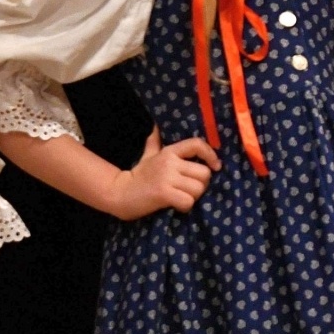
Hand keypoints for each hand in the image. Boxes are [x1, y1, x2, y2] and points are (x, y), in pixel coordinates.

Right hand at [104, 127, 221, 219]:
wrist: (118, 193)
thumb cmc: (138, 176)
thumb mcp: (148, 156)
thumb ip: (154, 142)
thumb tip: (155, 126)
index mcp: (169, 152)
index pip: (197, 144)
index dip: (211, 155)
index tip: (216, 166)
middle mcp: (170, 162)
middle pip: (204, 174)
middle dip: (201, 184)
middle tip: (189, 189)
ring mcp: (167, 177)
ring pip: (198, 189)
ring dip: (193, 197)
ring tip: (180, 197)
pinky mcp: (164, 193)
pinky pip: (188, 201)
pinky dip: (185, 206)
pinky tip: (176, 205)